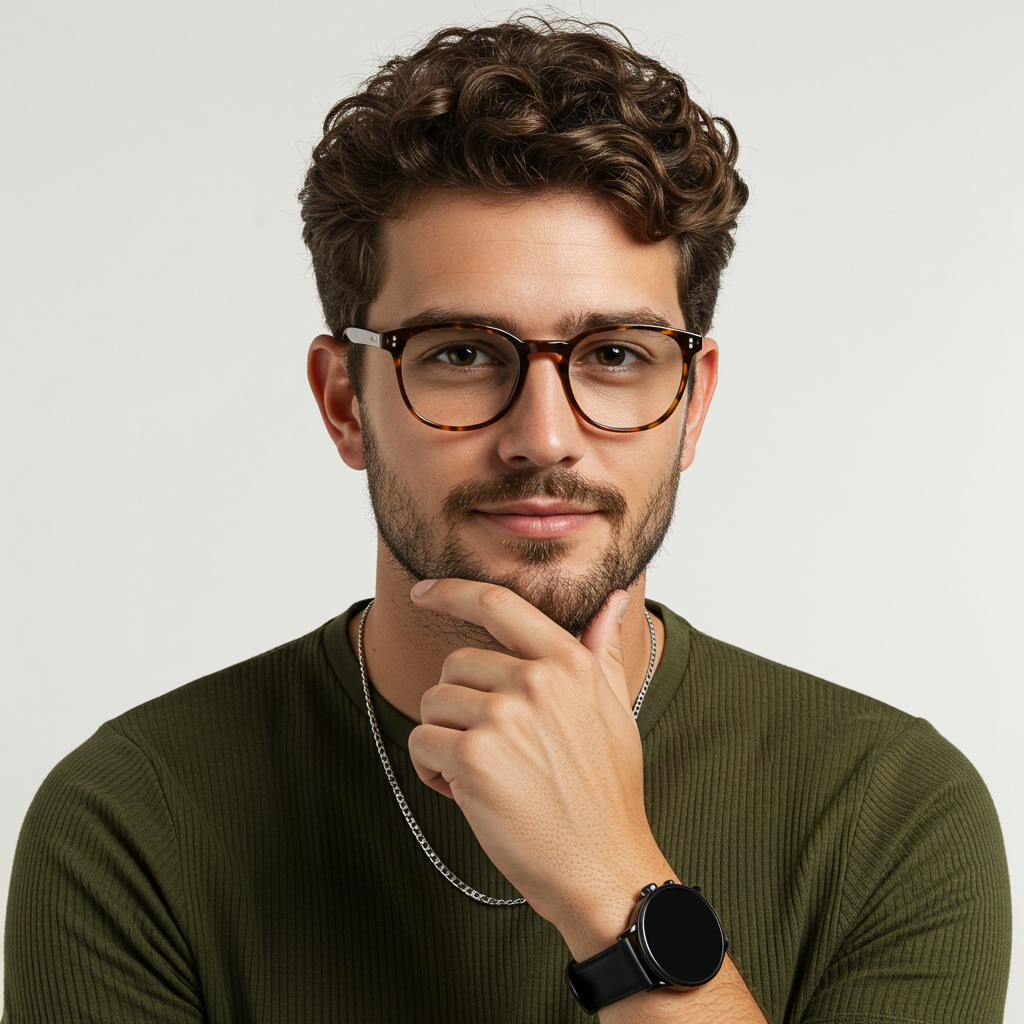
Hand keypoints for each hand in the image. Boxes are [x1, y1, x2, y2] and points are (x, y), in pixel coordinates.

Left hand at [407, 578, 675, 954]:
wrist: (603, 868)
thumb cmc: (607, 793)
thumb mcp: (615, 711)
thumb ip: (602, 652)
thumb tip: (610, 602)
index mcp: (569, 663)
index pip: (498, 604)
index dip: (452, 591)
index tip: (423, 591)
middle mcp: (536, 681)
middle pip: (455, 663)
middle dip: (459, 704)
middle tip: (490, 748)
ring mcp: (504, 717)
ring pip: (433, 703)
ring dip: (444, 738)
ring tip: (483, 772)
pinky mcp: (474, 758)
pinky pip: (421, 743)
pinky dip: (432, 769)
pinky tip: (466, 792)